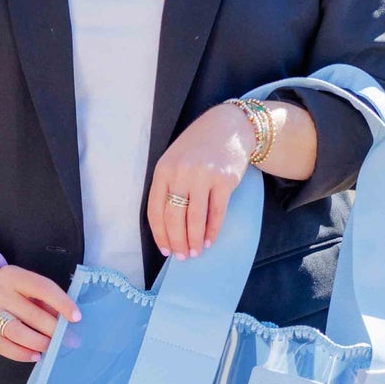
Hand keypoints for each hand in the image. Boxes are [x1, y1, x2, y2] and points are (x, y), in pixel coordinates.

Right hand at [0, 264, 79, 361]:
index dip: (62, 303)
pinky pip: (2, 346)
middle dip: (54, 330)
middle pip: (32, 314)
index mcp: (12, 275)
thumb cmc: (6, 289)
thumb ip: (42, 300)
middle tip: (70, 341)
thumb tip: (65, 321)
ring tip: (52, 348)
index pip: (42, 288)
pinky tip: (35, 355)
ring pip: (17, 332)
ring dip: (39, 343)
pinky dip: (21, 353)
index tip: (76, 318)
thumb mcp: (23, 285)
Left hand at [148, 100, 320, 258]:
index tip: (165, 250)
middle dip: (177, 241)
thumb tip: (168, 227)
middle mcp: (181, 173)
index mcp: (163, 170)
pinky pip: (216, 212)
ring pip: (195, 218)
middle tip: (182, 256)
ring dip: (195, 240)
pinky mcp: (224, 180)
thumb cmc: (198, 148)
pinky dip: (212, 230)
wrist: (229, 127)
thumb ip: (169, 187)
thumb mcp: (175, 161)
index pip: (155, 210)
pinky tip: (209, 240)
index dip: (160, 234)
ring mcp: (203, 176)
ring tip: (195, 252)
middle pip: (174, 217)